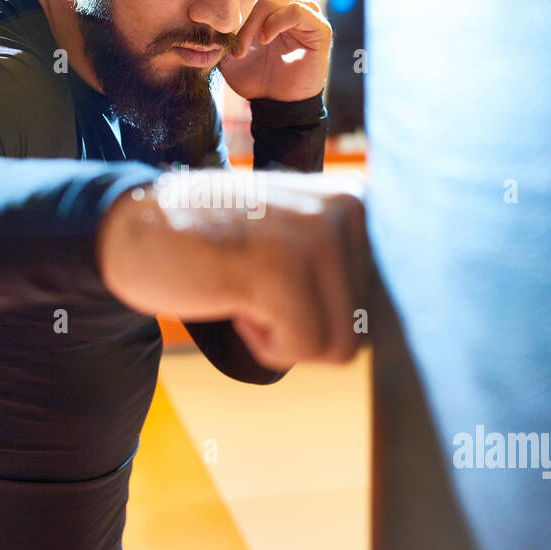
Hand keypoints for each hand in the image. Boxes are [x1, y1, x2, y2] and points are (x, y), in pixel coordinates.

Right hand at [98, 169, 368, 368]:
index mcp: (364, 202)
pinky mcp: (284, 264)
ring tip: (243, 287)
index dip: (331, 320)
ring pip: (338, 346)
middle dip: (304, 329)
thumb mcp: (301, 247)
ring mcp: (320, 233)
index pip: (388, 308)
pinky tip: (231, 293)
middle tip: (254, 285)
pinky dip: (258, 341)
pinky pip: (300, 348)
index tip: (286, 288)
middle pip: (364, 332)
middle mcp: (353, 207)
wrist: (136, 230)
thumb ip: (353, 275)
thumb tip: (415, 341)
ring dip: (281, 336)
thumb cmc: (218, 250)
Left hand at [218, 0, 331, 101]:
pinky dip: (276, 22)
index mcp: (271, 7)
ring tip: (245, 47)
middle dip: (242, 18)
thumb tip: (201, 14)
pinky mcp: (319, 28)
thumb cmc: (255, 77)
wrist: (277, 104)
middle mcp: (290, 6)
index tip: (220, 33)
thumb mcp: (229, 52)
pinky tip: (264, 39)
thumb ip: (221, 32)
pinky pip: (298, 10)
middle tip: (233, 47)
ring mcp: (307, 14)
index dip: (233, 7)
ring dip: (255, 21)